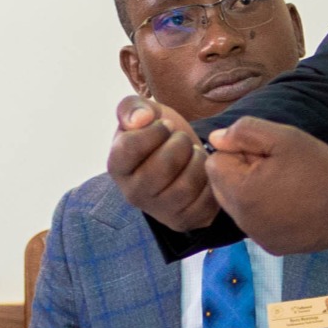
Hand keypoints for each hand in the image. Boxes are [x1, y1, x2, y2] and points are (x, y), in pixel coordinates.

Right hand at [108, 97, 221, 232]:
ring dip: (197, 161)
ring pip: (185, 185)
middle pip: (163, 166)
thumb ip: (132, 107)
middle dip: (181, 143)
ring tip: (194, 152)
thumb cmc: (157, 134)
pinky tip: (202, 171)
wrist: (178, 158)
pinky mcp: (182, 220)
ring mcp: (157, 210)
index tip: (165, 126)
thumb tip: (141, 119)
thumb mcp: (143, 112)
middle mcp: (132, 193)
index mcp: (116, 166)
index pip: (131, 147)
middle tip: (183, 138)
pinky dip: (210, 181)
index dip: (155, 131)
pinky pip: (204, 201)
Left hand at [201, 118, 327, 255]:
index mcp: (241, 192)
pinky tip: (288, 205)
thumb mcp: (283, 137)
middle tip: (273, 168)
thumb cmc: (318, 167)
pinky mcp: (271, 246)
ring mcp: (256, 237)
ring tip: (282, 185)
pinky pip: (253, 223)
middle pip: (220, 187)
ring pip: (236, 206)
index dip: (237, 152)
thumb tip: (216, 139)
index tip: (263, 154)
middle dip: (239, 173)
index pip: (214, 163)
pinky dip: (263, 212)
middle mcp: (243, 221)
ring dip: (249, 193)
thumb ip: (243, 132)